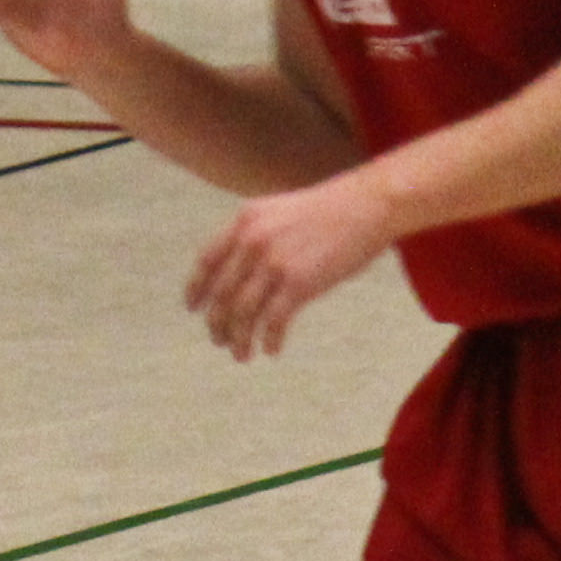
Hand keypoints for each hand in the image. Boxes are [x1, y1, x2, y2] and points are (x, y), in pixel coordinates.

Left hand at [187, 177, 397, 361]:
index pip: (207, 261)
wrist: (367, 205)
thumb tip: (238, 270)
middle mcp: (253, 242)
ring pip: (243, 313)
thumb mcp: (280, 211)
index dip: (196, 288)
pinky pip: (273, 321)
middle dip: (217, 323)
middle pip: (222, 293)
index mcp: (244, 221)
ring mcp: (274, 263)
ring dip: (238, 339)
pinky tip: (271, 349)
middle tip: (219, 340)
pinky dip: (269, 339)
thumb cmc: (329, 210)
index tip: (192, 308)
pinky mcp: (299, 283)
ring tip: (241, 354)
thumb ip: (256, 234)